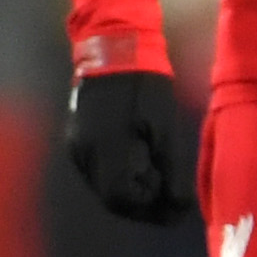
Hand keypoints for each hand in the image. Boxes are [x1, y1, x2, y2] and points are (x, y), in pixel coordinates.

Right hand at [67, 69, 195, 223]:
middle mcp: (84, 153)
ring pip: (102, 187)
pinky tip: (140, 164)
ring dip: (131, 191)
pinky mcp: (76, 140)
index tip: (172, 203)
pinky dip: (118, 176)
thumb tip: (180, 206)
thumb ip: (170, 170)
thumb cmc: (146, 87)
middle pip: (110, 199)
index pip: (121, 199)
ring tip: (158, 177)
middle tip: (169, 196)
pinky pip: (96, 172)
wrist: (113, 48)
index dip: (148, 208)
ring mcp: (76, 147)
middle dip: (141, 203)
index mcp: (106, 149)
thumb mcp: (165, 129)